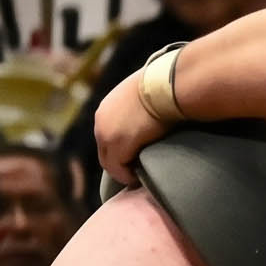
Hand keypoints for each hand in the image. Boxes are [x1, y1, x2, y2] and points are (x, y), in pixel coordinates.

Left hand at [94, 70, 166, 186]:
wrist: (165, 87)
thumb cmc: (162, 86)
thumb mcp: (144, 92)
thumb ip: (141, 103)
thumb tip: (156, 106)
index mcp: (106, 109)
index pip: (107, 135)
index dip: (119, 148)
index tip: (134, 156)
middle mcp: (101, 123)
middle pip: (105, 151)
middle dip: (118, 163)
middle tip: (134, 171)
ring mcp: (107, 136)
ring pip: (109, 163)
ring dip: (122, 172)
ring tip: (137, 178)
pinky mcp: (118, 148)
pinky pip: (118, 170)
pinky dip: (127, 176)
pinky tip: (139, 179)